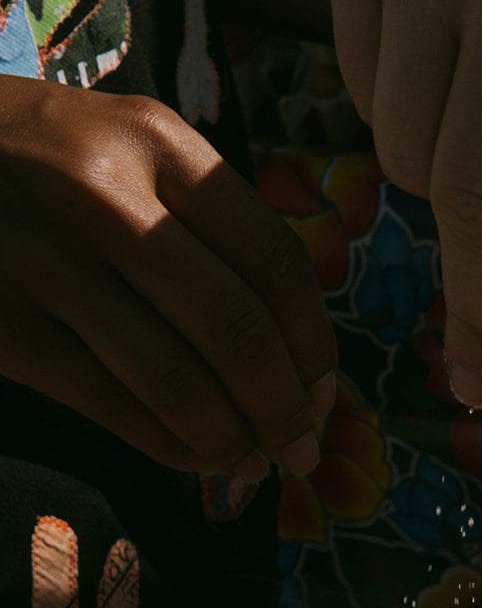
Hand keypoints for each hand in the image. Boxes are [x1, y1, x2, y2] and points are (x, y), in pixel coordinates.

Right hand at [0, 75, 337, 478]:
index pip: (273, 260)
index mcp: (157, 144)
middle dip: (285, 408)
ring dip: (231, 440)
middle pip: (235, 330)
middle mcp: (106, 196)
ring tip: (252, 463)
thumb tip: (296, 359)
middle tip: (301, 451)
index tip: (324, 396)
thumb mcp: (128, 151)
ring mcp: (47, 262)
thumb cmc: (42, 162)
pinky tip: (195, 457)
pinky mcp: (4, 326)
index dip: (313, 346)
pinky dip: (169, 446)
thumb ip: (207, 228)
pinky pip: (113, 406)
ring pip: (177, 381)